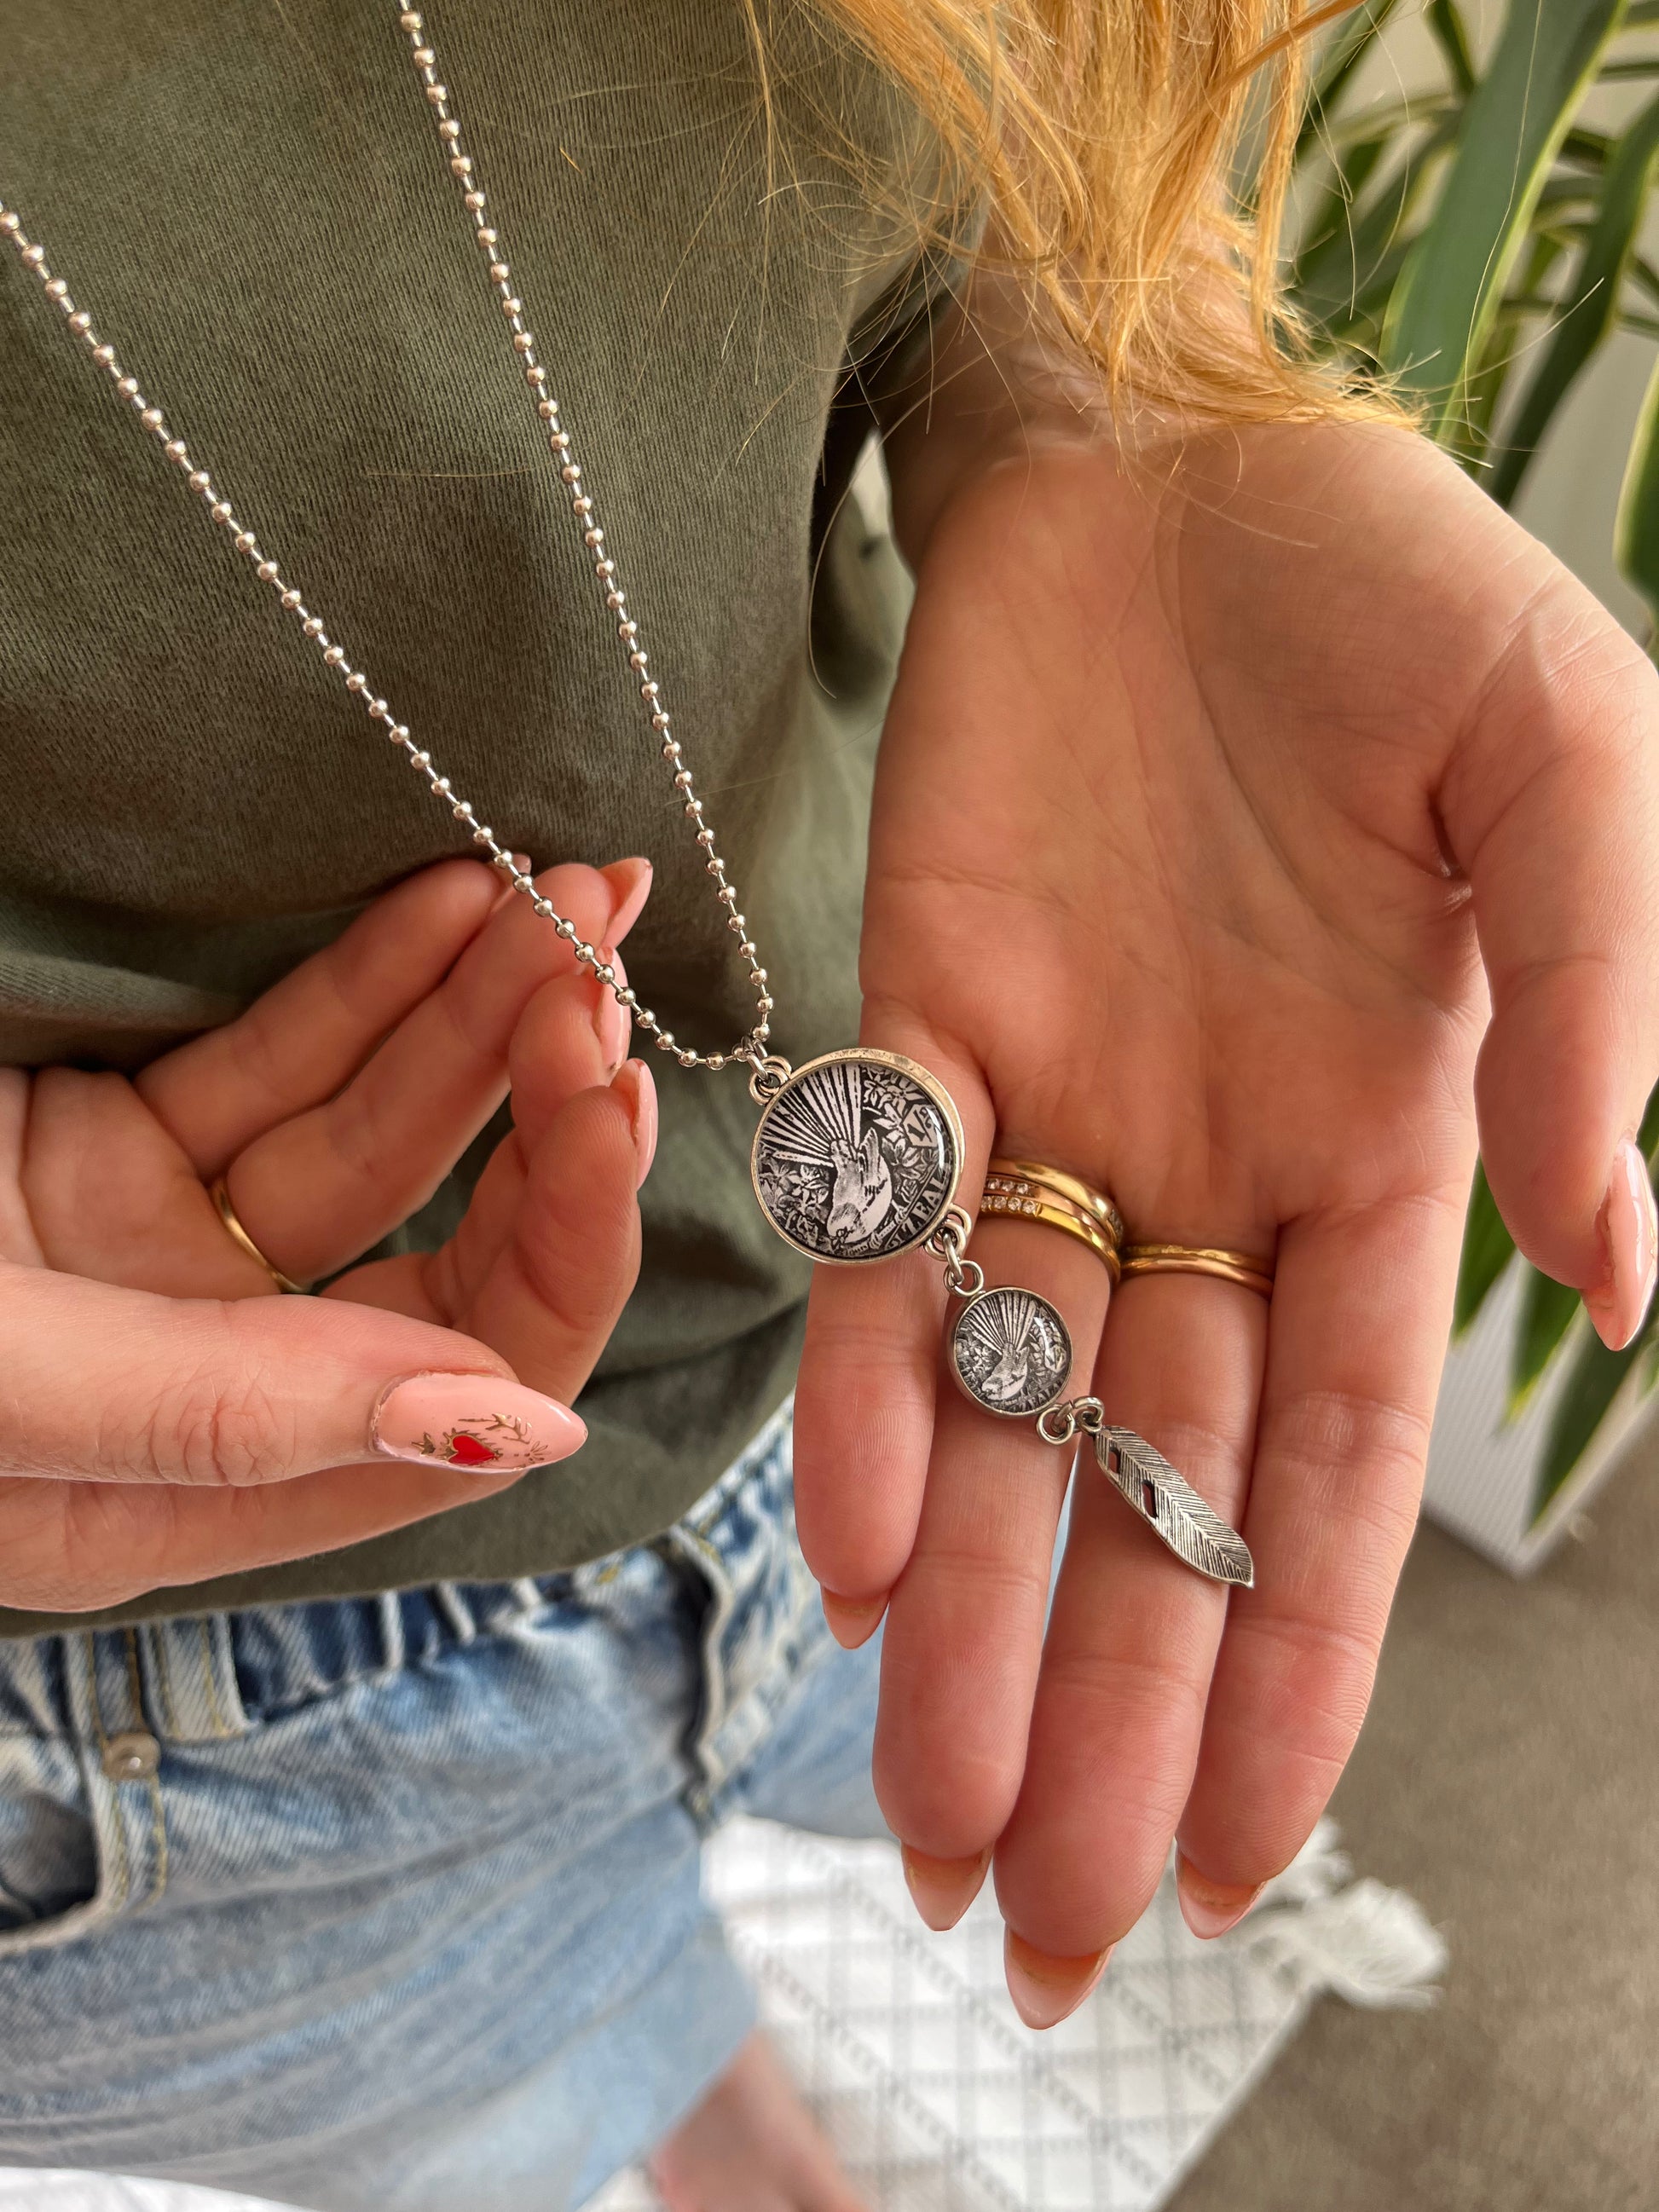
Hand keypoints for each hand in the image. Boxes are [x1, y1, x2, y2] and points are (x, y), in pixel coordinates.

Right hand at [0, 852, 655, 1612]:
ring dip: (468, 1013)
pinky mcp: (99, 1149)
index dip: (555, 1257)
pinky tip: (447, 902)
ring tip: (557, 894)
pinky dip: (359, 982)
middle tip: (601, 962)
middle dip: (533, 1111)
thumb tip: (518, 1429)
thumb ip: (238, 1420)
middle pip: (434, 1254)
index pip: (453, 1404)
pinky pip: (269, 1063)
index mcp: (186, 1496)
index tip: (607, 1111)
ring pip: (367, 1137)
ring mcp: (155, 1259)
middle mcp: (199, 1387)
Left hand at [795, 418, 1658, 2015]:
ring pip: (1008, 1414)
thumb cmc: (1394, 594)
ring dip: (972, 1613)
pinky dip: (873, 1385)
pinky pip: (886, 1235)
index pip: (1328, 1462)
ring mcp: (1054, 1110)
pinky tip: (854, 1550)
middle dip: (1110, 1706)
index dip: (1292, 1657)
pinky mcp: (914, 1021)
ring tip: (931, 1816)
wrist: (1178, 450)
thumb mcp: (1571, 778)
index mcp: (1381, 1145)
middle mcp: (1209, 1170)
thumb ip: (1602, 1016)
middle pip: (1150, 1492)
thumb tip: (1631, 1277)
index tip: (1253, 1852)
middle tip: (1044, 1925)